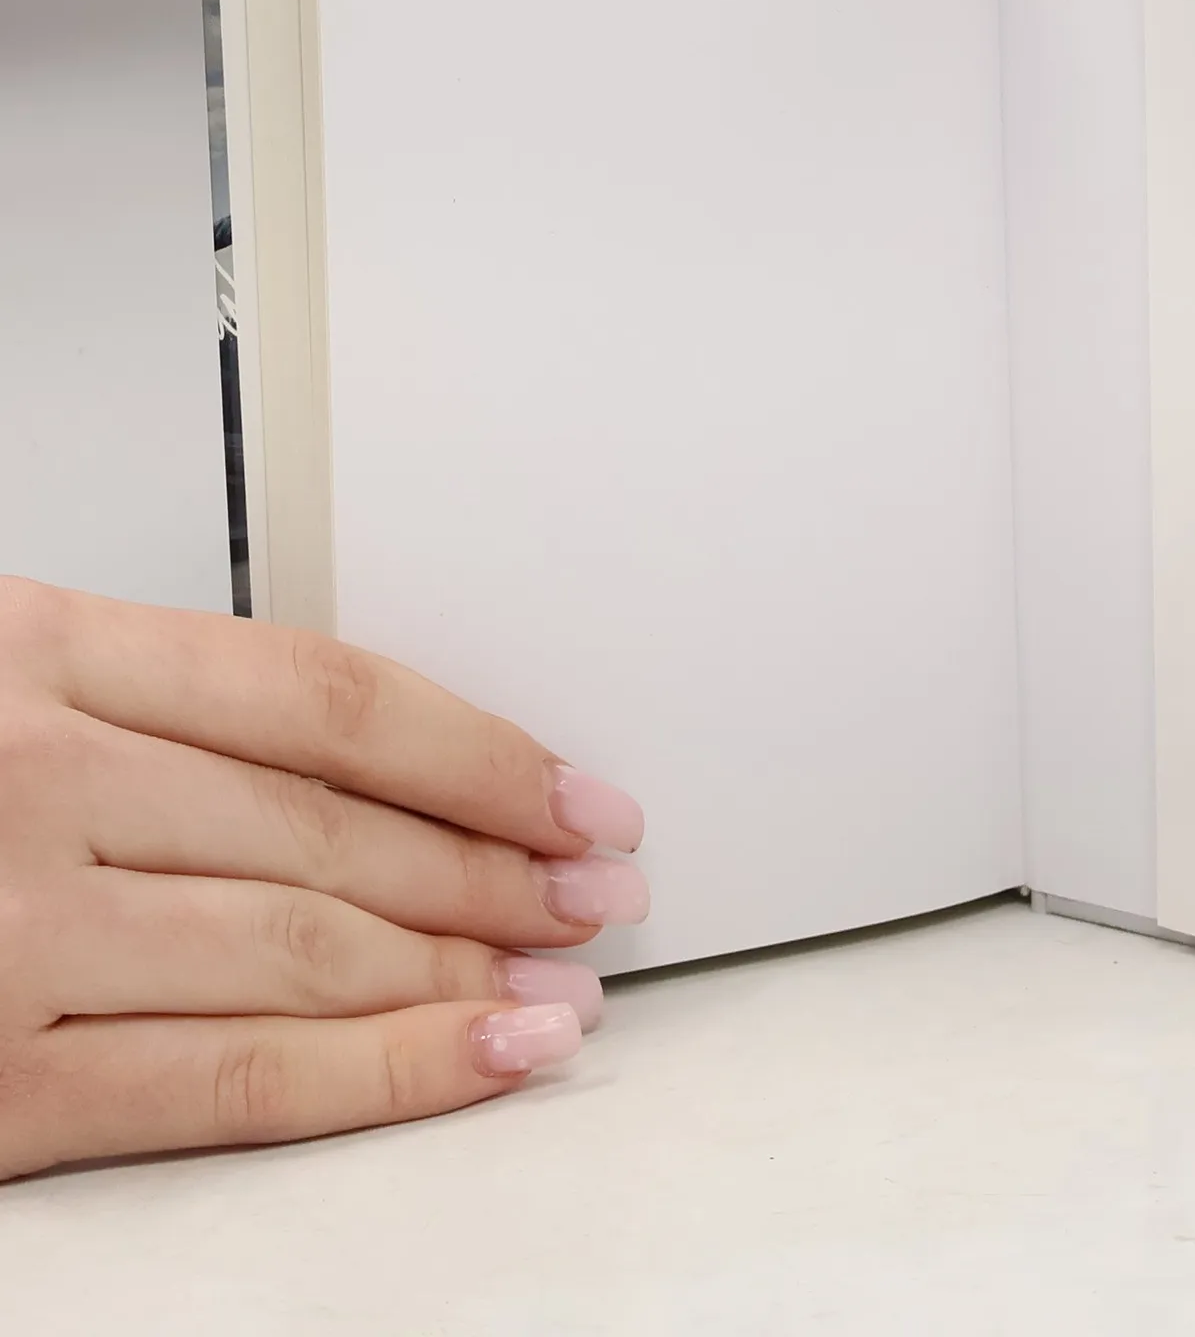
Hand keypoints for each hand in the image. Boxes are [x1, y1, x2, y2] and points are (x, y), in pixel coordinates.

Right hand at [0, 577, 646, 1182]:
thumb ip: (145, 704)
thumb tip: (362, 764)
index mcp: (32, 646)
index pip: (327, 699)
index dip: (479, 751)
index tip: (572, 792)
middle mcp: (24, 777)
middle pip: (334, 827)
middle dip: (496, 867)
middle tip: (599, 889)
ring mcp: (1, 931)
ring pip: (304, 949)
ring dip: (464, 968)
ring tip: (566, 976)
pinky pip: (225, 1084)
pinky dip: (380, 1075)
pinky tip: (484, 1057)